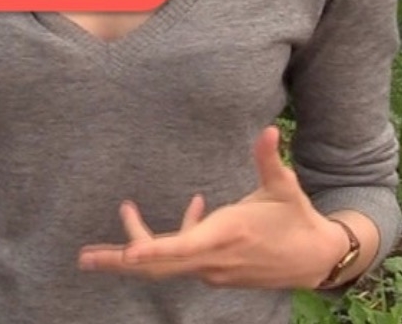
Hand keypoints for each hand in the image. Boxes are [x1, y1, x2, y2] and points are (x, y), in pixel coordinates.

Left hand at [77, 125, 348, 289]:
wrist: (316, 260)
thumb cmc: (297, 220)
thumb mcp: (285, 187)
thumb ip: (269, 160)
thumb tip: (267, 130)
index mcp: (228, 234)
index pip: (182, 247)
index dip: (152, 248)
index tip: (127, 253)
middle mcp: (215, 258)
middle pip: (159, 265)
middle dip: (120, 261)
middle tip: (86, 258)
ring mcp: (214, 269)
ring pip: (167, 263)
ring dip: (142, 243)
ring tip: (124, 211)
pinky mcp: (217, 272)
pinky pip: (185, 258)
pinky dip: (177, 238)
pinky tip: (195, 207)